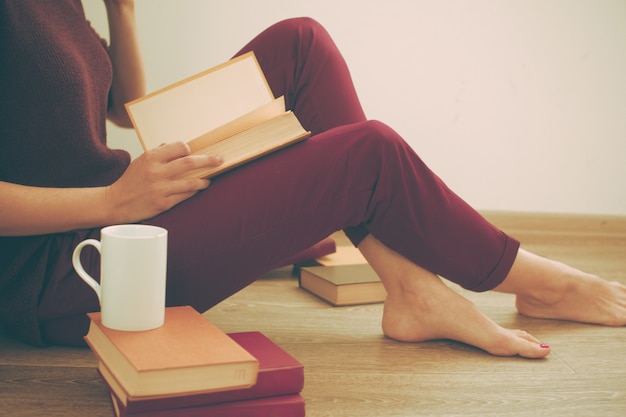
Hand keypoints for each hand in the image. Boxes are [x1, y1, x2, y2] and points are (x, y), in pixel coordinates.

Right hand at [106, 142, 223, 222]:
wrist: (115, 202)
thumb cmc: (130, 180)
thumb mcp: (141, 161)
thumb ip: (159, 153)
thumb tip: (177, 147)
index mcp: (151, 157)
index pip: (179, 147)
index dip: (189, 149)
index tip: (193, 152)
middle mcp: (156, 172)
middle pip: (189, 162)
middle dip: (208, 160)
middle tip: (220, 159)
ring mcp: (160, 189)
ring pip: (191, 182)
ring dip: (204, 179)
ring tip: (209, 178)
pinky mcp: (163, 203)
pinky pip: (185, 196)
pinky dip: (194, 191)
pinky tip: (198, 189)